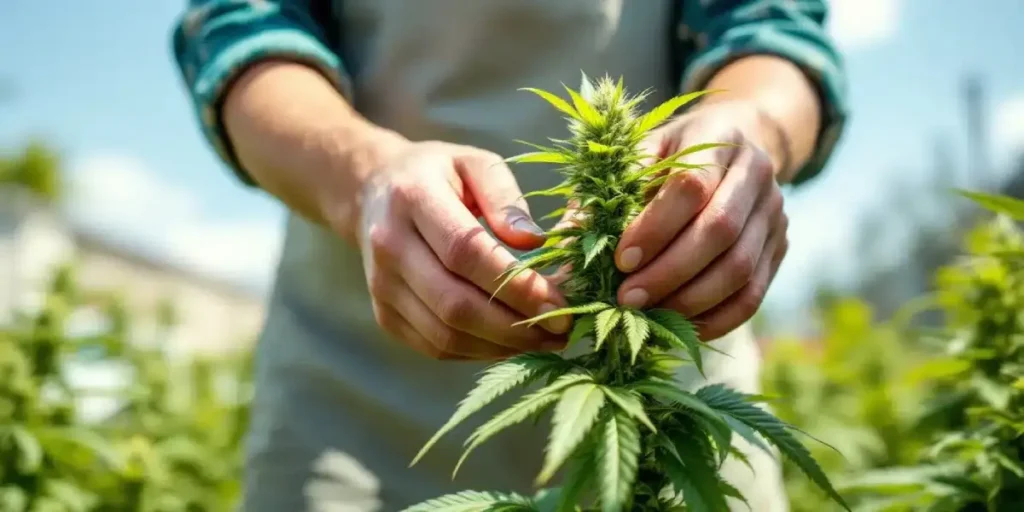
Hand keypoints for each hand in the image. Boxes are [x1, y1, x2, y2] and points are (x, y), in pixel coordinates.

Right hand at [350, 140, 570, 359]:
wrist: (372, 193)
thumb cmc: (439, 174)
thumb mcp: (475, 162)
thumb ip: (504, 196)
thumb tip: (533, 240)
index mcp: (412, 198)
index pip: (465, 252)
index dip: (515, 284)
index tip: (559, 302)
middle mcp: (389, 246)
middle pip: (454, 304)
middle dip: (515, 326)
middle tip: (562, 329)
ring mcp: (382, 287)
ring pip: (445, 335)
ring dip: (502, 346)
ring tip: (546, 339)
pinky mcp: (385, 316)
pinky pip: (437, 346)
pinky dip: (480, 351)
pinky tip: (513, 341)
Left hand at [614, 100, 788, 339]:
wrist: (731, 144)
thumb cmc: (668, 153)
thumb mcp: (635, 155)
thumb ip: (602, 196)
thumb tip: (562, 248)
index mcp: (719, 137)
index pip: (690, 186)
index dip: (654, 228)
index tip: (620, 260)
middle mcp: (757, 173)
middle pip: (721, 230)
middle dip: (669, 272)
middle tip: (627, 299)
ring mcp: (775, 213)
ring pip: (740, 268)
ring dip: (690, 300)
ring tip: (648, 316)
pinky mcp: (780, 248)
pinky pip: (752, 294)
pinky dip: (715, 318)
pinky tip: (679, 327)